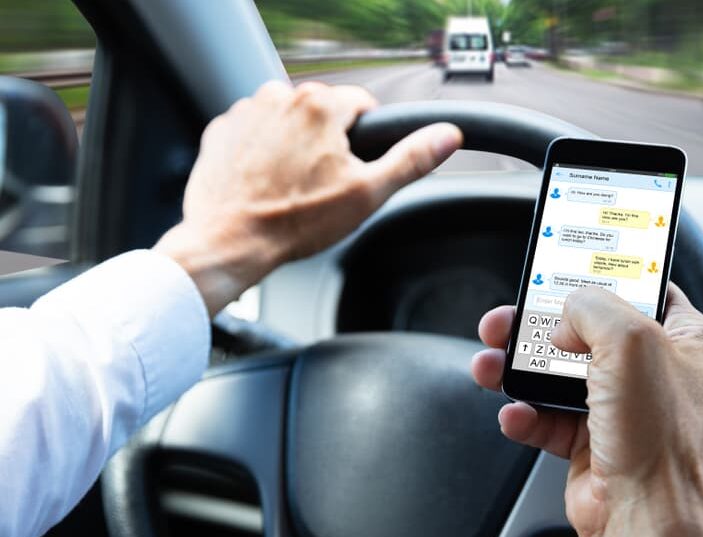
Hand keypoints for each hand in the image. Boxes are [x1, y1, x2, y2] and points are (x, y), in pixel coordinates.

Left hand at [154, 80, 462, 314]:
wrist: (229, 241)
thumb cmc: (294, 221)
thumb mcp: (367, 193)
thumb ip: (411, 159)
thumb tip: (447, 136)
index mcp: (320, 106)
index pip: (361, 104)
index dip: (366, 138)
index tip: (355, 166)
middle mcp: (280, 96)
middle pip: (323, 112)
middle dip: (329, 142)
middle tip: (323, 184)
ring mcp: (246, 111)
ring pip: (288, 120)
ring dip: (294, 144)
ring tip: (292, 186)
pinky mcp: (223, 129)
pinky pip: (255, 131)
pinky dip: (262, 151)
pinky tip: (265, 182)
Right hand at [471, 284, 702, 536]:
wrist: (644, 521)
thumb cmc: (661, 441)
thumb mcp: (630, 342)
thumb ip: (593, 306)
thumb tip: (565, 313)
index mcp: (685, 341)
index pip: (644, 289)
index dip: (604, 275)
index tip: (567, 267)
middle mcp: (655, 372)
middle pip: (586, 329)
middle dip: (539, 325)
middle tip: (508, 319)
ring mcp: (622, 408)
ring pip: (558, 372)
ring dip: (519, 368)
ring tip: (491, 363)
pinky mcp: (591, 441)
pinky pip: (547, 417)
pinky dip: (524, 414)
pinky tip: (515, 413)